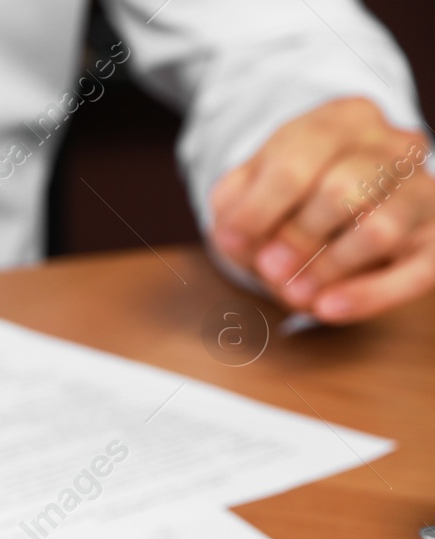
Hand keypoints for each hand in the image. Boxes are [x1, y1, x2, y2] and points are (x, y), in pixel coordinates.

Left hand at [209, 97, 434, 322]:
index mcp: (343, 121)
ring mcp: (421, 190)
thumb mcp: (248, 189)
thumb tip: (235, 236)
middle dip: (297, 238)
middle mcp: (393, 146)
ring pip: (382, 228)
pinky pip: (417, 271)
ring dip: (328, 268)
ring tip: (293, 292)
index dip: (259, 208)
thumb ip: (235, 205)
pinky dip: (369, 295)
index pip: (298, 160)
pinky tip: (326, 309)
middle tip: (269, 268)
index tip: (232, 241)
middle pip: (344, 190)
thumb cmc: (284, 196)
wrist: (329, 212)